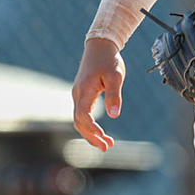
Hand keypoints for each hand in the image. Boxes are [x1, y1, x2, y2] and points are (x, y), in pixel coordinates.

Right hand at [72, 35, 125, 150]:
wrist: (100, 46)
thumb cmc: (109, 60)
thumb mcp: (116, 76)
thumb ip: (114, 95)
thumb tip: (114, 116)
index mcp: (84, 90)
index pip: (83, 115)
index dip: (91, 129)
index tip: (103, 137)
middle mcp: (78, 94)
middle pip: (79, 122)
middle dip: (91, 137)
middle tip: (107, 148)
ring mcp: (78, 95)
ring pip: (79, 121)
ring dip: (91, 134)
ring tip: (107, 144)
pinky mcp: (82, 95)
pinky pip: (83, 115)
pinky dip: (90, 126)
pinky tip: (101, 133)